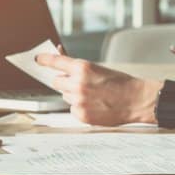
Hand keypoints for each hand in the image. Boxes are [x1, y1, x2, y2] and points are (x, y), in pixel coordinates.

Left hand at [35, 45, 157, 125]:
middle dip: (63, 80)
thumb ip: (80, 68)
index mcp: (83, 68)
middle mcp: (78, 84)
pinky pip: (72, 108)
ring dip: (73, 94)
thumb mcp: (100, 69)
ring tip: (92, 95)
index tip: (38, 59)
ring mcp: (78, 100)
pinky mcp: (81, 115)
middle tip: (76, 82)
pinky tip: (94, 105)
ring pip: (65, 96)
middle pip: (56, 81)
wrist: (136, 100)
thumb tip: (64, 65)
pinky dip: (80, 107)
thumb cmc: (122, 83)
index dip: (45, 60)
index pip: (56, 61)